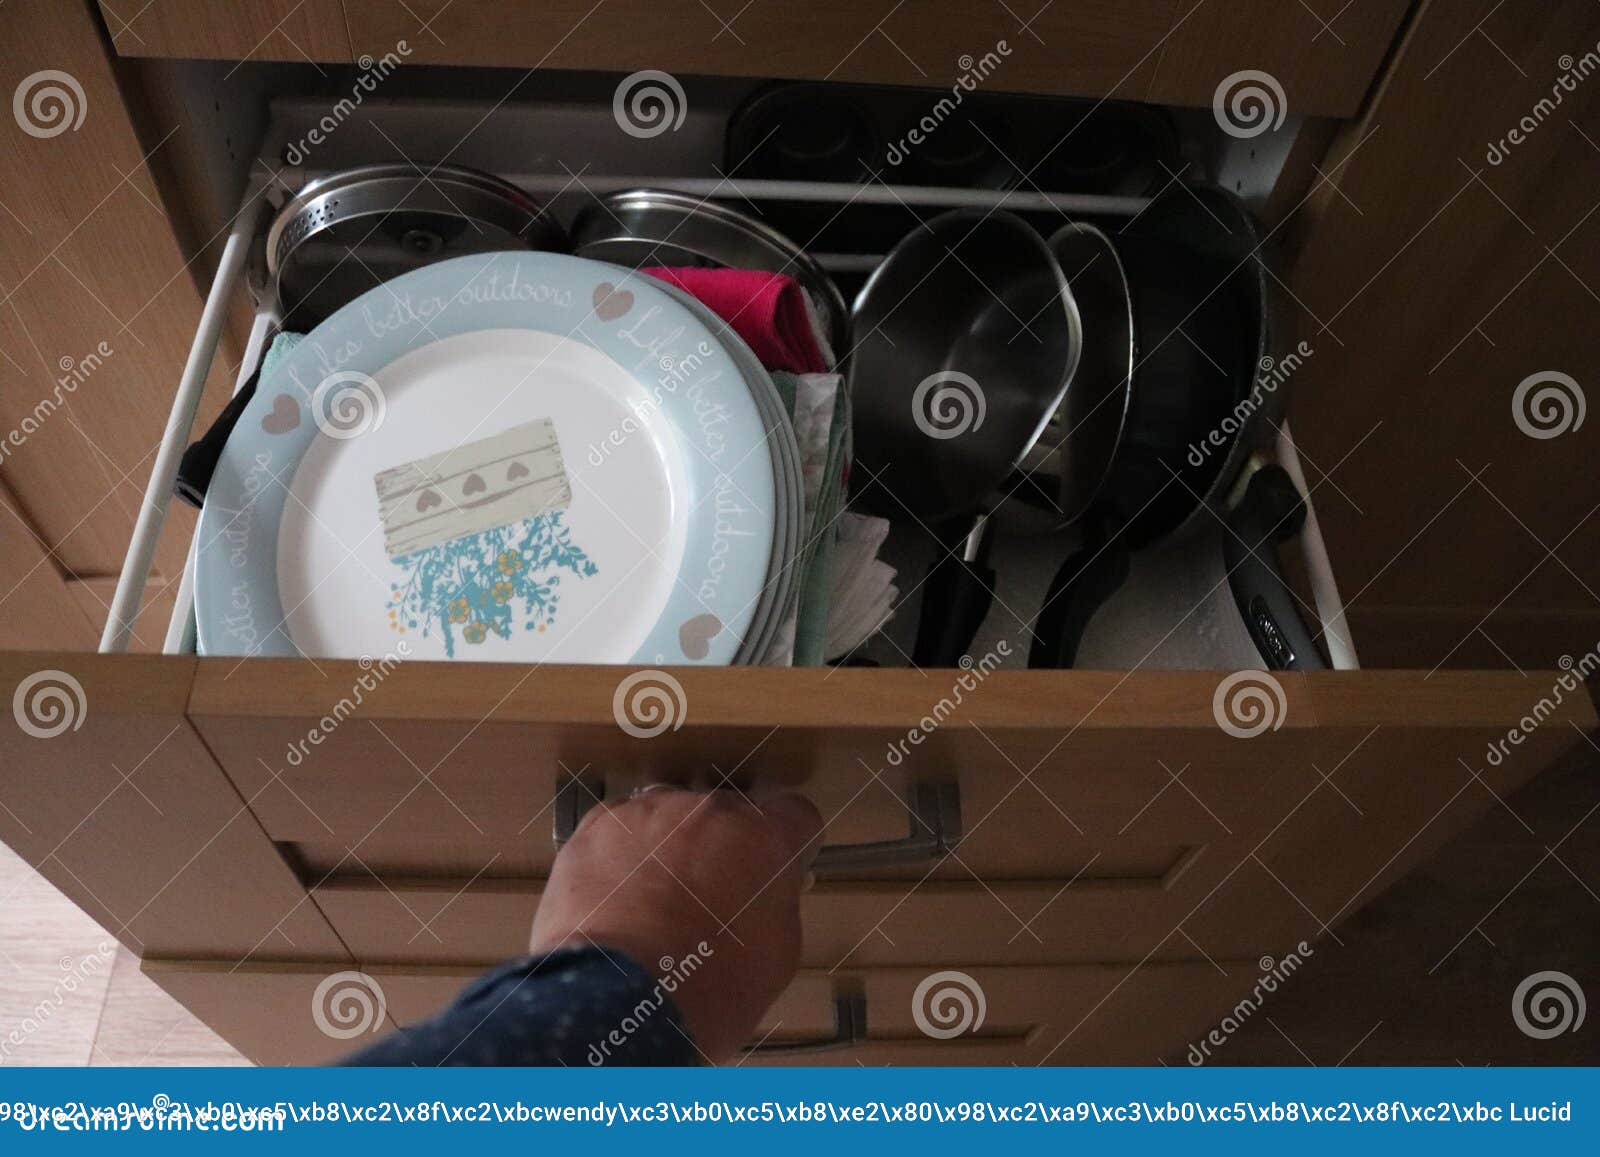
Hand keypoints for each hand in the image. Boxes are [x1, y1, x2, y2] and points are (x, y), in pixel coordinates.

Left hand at [529, 786, 822, 1061]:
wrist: (617, 999)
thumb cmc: (708, 989)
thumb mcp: (777, 957)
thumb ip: (777, 904)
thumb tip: (764, 893)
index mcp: (766, 839)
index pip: (794, 814)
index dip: (786, 843)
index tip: (774, 869)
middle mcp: (711, 810)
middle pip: (727, 815)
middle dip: (722, 848)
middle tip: (708, 898)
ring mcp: (651, 811)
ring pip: (670, 818)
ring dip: (670, 848)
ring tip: (652, 903)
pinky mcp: (598, 825)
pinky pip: (620, 829)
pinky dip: (621, 855)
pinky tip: (615, 898)